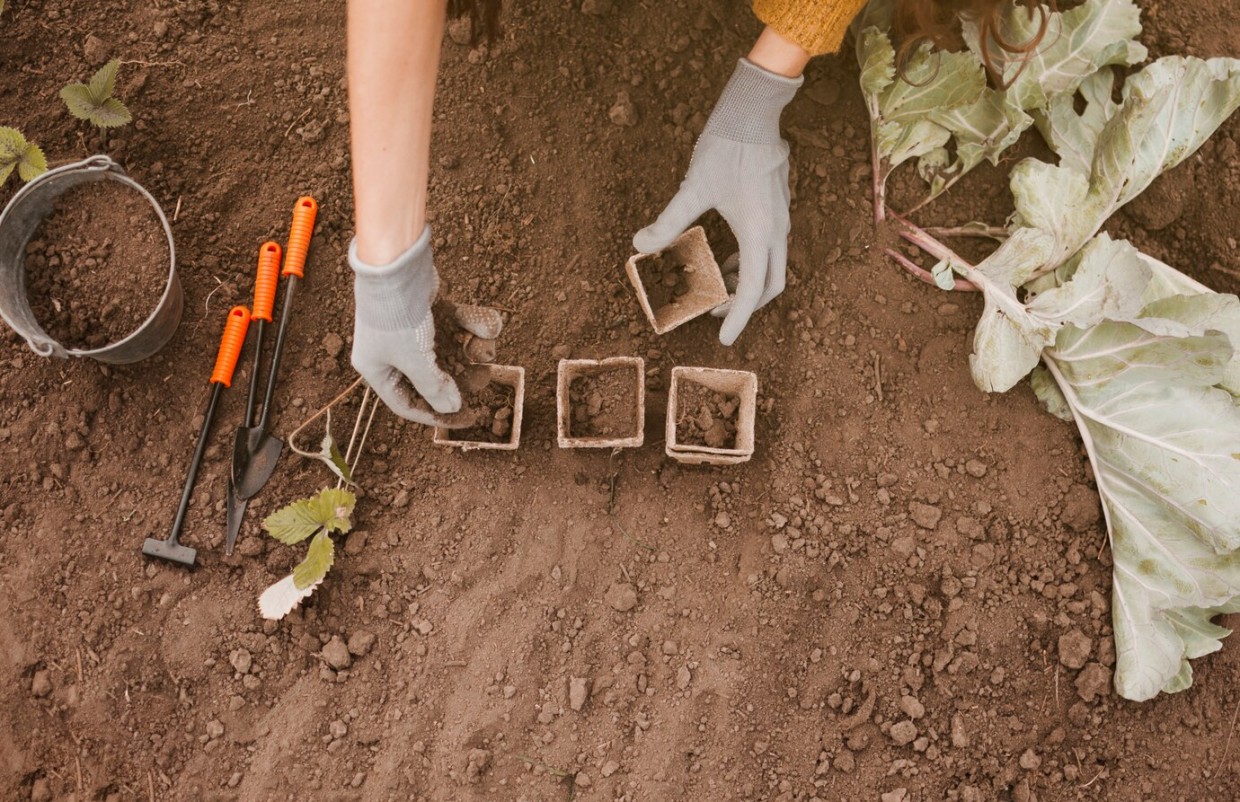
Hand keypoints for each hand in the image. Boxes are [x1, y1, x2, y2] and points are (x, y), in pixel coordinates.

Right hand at [350, 226, 502, 425]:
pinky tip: (491, 327)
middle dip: (462, 377)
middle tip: (484, 377)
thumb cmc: (397, 319)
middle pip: (433, 376)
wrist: (397, 266)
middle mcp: (393, 350)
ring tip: (489, 351)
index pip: (408, 403)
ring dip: (473, 350)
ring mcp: (411, 327)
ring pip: (448, 348)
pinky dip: (474, 324)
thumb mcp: (415, 361)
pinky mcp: (429, 307)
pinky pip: (455, 323)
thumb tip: (451, 408)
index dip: (438, 415)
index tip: (468, 417)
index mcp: (378, 369)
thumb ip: (434, 387)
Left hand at [633, 58, 801, 345]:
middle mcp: (777, 230)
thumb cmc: (727, 146)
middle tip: (714, 312)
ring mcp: (781, 218)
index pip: (752, 289)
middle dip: (746, 304)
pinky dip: (752, 262)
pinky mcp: (779, 208)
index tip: (724, 339)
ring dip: (749, 283)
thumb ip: (668, 220)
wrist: (755, 111)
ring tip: (718, 288)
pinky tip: (729, 258)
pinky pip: (771, 249)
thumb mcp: (693, 187)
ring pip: (773, 267)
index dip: (738, 318)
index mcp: (759, 231)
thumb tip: (639, 245)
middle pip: (771, 284)